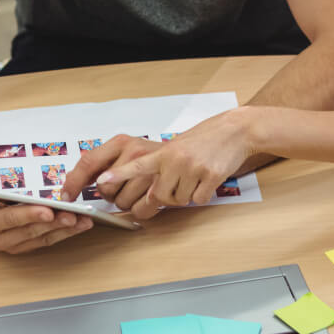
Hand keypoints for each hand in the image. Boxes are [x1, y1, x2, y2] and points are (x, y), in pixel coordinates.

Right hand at [0, 170, 92, 254]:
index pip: (11, 219)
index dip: (30, 215)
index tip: (47, 210)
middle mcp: (2, 240)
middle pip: (32, 231)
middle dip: (54, 223)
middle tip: (74, 215)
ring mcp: (15, 244)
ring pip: (43, 238)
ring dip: (65, 230)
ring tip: (84, 220)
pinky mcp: (25, 244)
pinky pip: (47, 239)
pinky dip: (64, 233)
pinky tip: (79, 224)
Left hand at [61, 135, 167, 219]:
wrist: (192, 150)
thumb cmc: (153, 154)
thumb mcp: (127, 148)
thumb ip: (102, 162)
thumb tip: (72, 183)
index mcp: (122, 142)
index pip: (89, 162)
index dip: (74, 181)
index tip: (66, 196)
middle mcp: (136, 152)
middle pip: (105, 189)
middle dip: (111, 194)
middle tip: (126, 186)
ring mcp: (151, 169)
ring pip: (122, 203)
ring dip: (129, 202)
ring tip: (141, 189)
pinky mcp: (165, 187)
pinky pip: (141, 212)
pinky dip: (143, 210)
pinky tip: (150, 198)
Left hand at [76, 111, 253, 217]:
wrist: (232, 131)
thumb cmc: (200, 141)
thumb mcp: (172, 149)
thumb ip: (155, 168)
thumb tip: (144, 195)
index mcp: (161, 152)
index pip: (135, 165)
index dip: (117, 175)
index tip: (101, 182)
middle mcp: (174, 158)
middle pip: (157, 197)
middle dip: (162, 200)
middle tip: (172, 188)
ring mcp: (192, 167)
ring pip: (178, 201)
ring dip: (184, 196)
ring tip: (192, 177)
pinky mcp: (210, 176)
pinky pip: (198, 200)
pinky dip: (201, 195)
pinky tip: (205, 180)